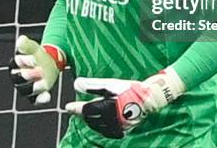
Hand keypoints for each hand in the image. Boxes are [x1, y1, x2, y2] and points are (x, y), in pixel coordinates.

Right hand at [8, 35, 65, 104]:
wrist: (49, 62)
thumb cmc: (37, 54)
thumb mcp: (33, 47)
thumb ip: (26, 44)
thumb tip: (21, 39)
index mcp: (15, 64)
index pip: (14, 65)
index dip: (23, 62)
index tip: (34, 59)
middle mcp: (18, 77)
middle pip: (18, 80)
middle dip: (28, 76)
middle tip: (40, 71)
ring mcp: (26, 87)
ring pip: (25, 91)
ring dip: (34, 88)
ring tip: (44, 83)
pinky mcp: (35, 95)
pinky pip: (35, 101)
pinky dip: (40, 100)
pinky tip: (47, 96)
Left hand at [65, 69, 184, 138]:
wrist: (149, 98)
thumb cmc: (129, 89)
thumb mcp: (110, 84)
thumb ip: (92, 85)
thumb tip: (76, 84)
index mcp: (108, 107)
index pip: (87, 111)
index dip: (76, 109)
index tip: (68, 107)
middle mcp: (112, 120)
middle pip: (91, 120)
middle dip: (83, 114)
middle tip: (76, 109)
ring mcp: (118, 126)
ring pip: (98, 127)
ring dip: (91, 121)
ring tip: (87, 114)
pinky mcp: (123, 130)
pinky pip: (107, 132)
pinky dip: (100, 127)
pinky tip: (100, 122)